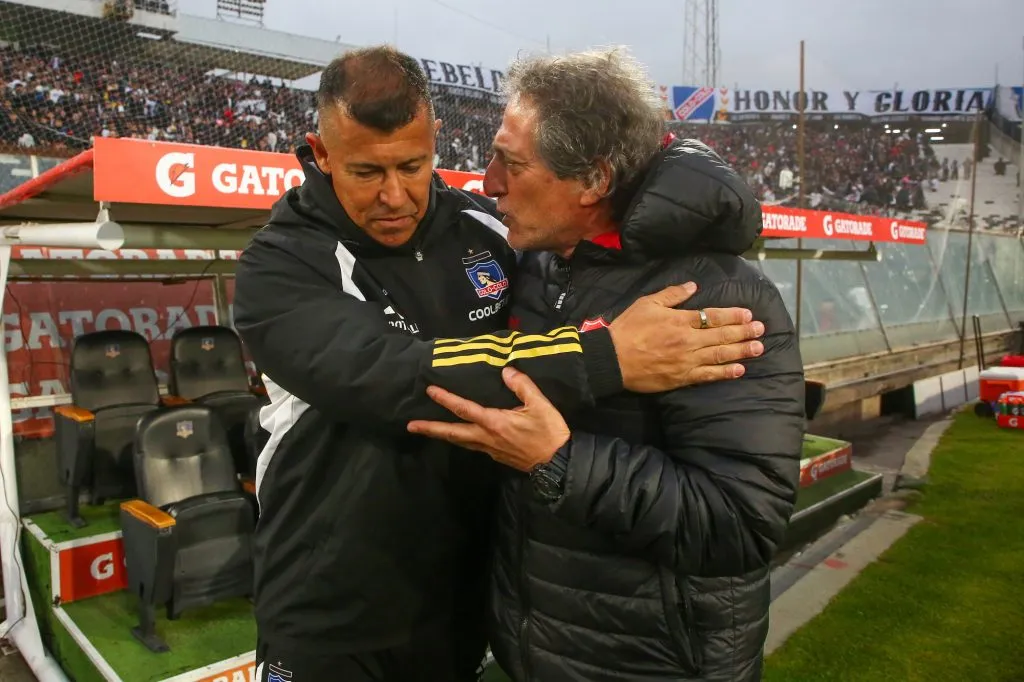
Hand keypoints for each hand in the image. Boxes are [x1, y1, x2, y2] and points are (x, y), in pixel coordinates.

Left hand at [407, 367, 569, 471]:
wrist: (557, 463)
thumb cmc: (549, 433)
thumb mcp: (540, 405)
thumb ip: (522, 386)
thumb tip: (506, 371)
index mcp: (495, 422)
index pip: (464, 409)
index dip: (446, 399)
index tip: (430, 391)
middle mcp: (486, 437)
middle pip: (452, 433)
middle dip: (431, 429)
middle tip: (411, 426)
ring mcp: (489, 448)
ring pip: (459, 441)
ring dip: (441, 435)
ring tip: (426, 430)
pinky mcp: (495, 455)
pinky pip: (470, 446)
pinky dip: (458, 439)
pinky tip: (456, 436)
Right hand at [608, 282, 765, 392]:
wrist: (612, 359)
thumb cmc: (628, 328)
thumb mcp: (647, 303)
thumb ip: (672, 294)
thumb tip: (693, 285)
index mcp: (680, 320)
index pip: (713, 316)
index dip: (733, 315)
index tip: (748, 314)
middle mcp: (688, 340)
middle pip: (722, 336)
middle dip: (744, 332)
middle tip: (761, 330)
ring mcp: (687, 361)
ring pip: (720, 355)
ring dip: (741, 351)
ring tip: (758, 348)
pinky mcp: (682, 378)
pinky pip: (708, 375)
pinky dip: (724, 373)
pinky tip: (739, 370)